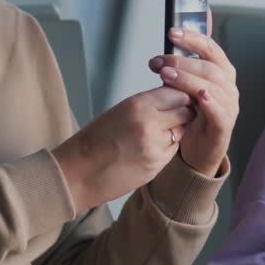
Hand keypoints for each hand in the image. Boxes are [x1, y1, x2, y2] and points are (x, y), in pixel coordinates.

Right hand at [52, 86, 195, 214]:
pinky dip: (169, 146)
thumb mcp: (120, 111)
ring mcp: (155, 145)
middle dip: (183, 111)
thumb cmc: (94, 141)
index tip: (179, 97)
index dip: (180, 95)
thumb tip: (172, 97)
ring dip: (177, 129)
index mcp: (137, 105)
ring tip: (159, 131)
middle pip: (186, 110)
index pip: (176, 92)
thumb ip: (148, 103)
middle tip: (174, 114)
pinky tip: (152, 146)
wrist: (78, 172)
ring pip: (183, 130)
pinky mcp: (157, 164)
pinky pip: (174, 149)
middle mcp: (149, 123)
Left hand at [147, 14, 238, 176]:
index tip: (170, 32)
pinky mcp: (225, 124)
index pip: (210, 47)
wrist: (199, 148)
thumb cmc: (193, 111)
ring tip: (165, 76)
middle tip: (158, 62)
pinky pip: (219, 111)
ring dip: (187, 79)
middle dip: (181, 61)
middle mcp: (228, 85)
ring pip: (211, 86)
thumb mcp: (188, 81)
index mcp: (221, 70)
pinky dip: (208, 102)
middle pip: (209, 66)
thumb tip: (191, 19)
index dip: (192, 38)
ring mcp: (229, 105)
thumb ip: (188, 56)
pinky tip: (196, 96)